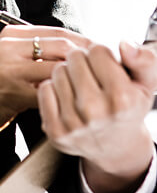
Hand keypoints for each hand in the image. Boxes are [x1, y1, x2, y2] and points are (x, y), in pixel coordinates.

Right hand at [0, 25, 90, 160]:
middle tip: (103, 71)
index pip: (57, 32)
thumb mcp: (9, 60)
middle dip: (86, 59)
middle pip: (61, 45)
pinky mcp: (11, 91)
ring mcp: (9, 68)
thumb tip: (77, 51)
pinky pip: (47, 91)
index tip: (100, 53)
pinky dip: (61, 97)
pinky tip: (70, 103)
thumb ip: (36, 52)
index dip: (83, 42)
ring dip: (77, 79)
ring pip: (57, 67)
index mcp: (11, 36)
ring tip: (90, 88)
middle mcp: (9, 47)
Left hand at [38, 42, 156, 192]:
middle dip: (83, 61)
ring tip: (81, 87)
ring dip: (67, 73)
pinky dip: (54, 89)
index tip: (106, 67)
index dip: (102, 55)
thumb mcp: (146, 84)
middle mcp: (96, 111)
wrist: (116, 147)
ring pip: (58, 70)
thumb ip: (144, 59)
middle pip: (75, 57)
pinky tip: (68, 98)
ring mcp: (73, 123)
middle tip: (92, 77)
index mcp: (121, 98)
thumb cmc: (129, 107)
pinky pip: (45, 88)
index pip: (97, 50)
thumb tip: (125, 44)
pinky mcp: (55, 131)